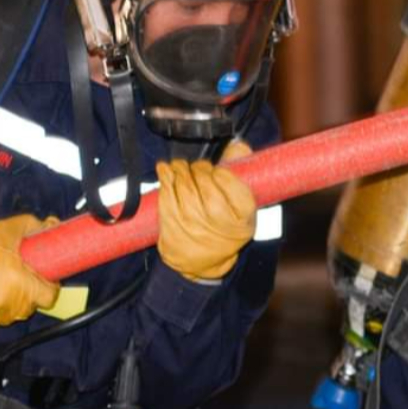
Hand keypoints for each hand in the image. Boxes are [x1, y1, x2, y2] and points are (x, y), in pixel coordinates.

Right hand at [0, 214, 59, 335]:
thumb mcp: (6, 229)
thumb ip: (33, 227)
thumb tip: (50, 226)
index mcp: (21, 284)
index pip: (49, 297)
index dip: (48, 287)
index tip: (43, 280)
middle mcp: (7, 305)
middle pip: (28, 307)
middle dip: (24, 292)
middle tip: (12, 276)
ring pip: (6, 314)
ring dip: (3, 302)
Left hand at [156, 141, 256, 280]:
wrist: (204, 262)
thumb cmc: (225, 228)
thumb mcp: (242, 206)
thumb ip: (242, 173)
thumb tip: (237, 146)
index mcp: (243, 218)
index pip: (230, 184)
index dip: (221, 173)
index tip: (217, 171)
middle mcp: (219, 224)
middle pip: (205, 184)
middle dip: (199, 170)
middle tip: (198, 168)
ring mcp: (193, 227)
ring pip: (184, 187)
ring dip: (181, 170)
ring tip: (181, 167)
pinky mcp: (172, 227)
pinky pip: (166, 196)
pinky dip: (164, 178)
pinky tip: (165, 170)